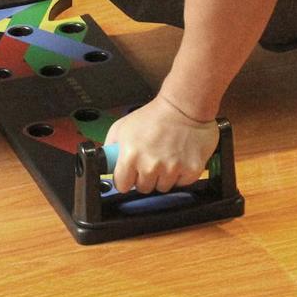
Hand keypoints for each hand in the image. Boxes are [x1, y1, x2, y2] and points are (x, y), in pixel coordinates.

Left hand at [104, 95, 218, 193]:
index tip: (128, 175)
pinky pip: (181, 183)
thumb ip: (110, 146)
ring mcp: (172, 170)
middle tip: (148, 161)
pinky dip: (179, 175)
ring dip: (162, 177)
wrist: (183, 108)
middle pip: (143, 188)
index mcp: (130, 156)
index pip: (122, 186)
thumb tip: (106, 161)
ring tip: (164, 158)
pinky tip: (178, 159)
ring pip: (162, 187)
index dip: (124, 180)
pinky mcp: (190, 171)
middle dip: (144, 177)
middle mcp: (150, 166)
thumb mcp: (122, 126)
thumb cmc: (153, 116)